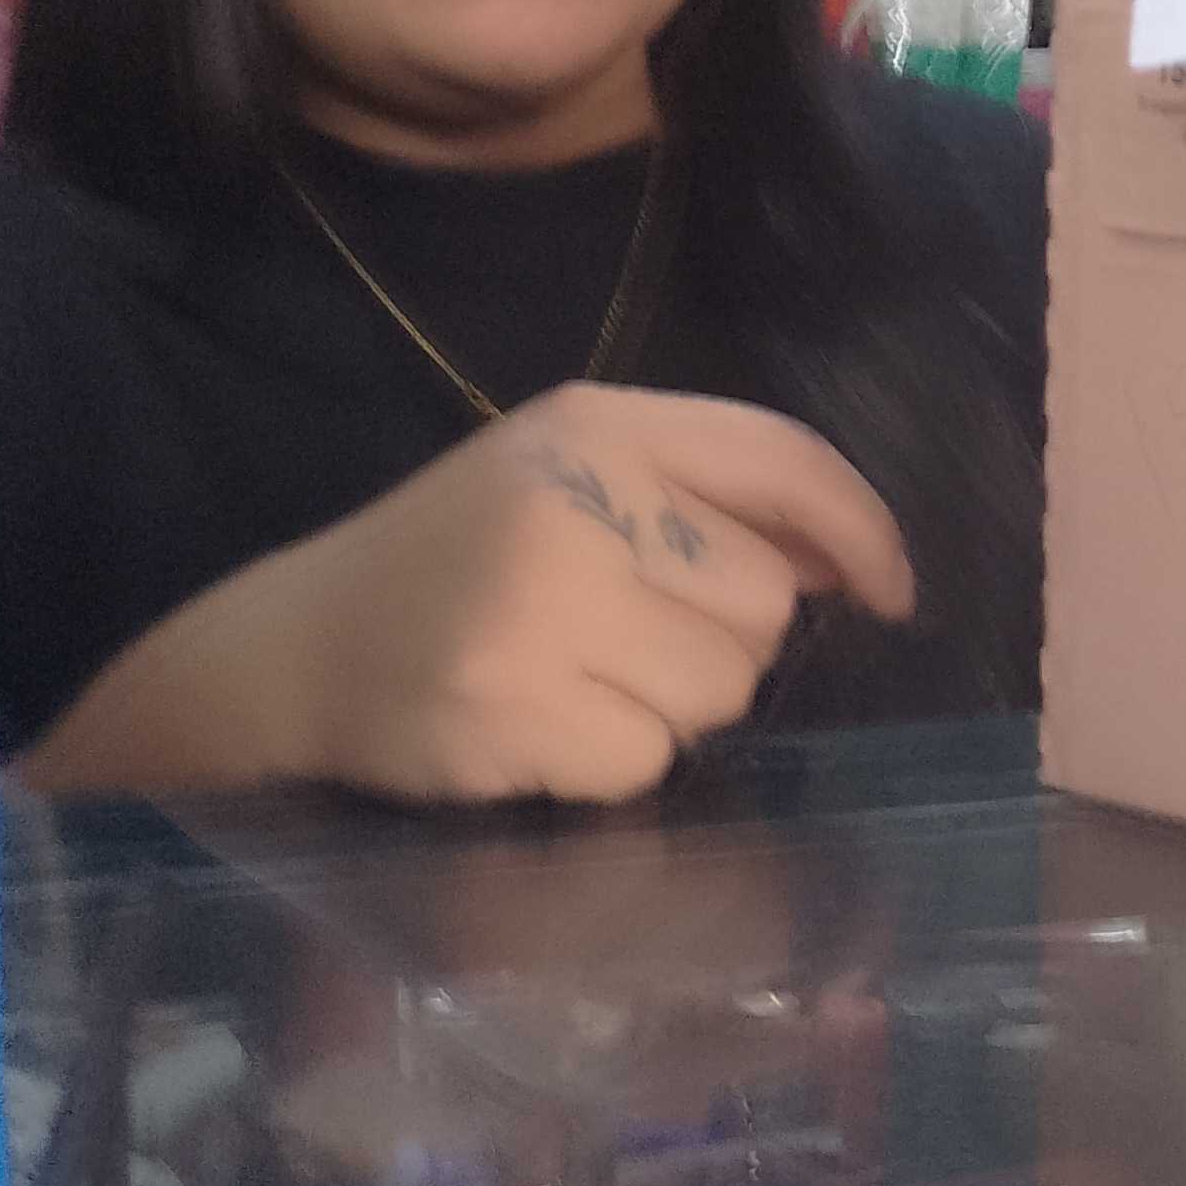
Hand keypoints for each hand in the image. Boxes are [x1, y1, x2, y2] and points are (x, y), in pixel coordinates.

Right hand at [24, 386, 913, 805]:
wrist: (293, 650)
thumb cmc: (458, 562)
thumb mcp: (570, 481)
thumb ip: (703, 499)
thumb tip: (845, 563)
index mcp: (595, 423)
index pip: (783, 459)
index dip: (862, 532)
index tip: (892, 594)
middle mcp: (571, 498)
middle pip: (764, 600)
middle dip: (719, 638)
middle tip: (621, 637)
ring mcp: (535, 607)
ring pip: (722, 689)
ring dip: (670, 706)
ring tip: (575, 678)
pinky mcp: (510, 709)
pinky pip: (649, 759)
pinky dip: (612, 762)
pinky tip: (539, 727)